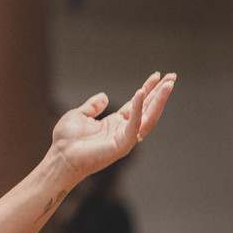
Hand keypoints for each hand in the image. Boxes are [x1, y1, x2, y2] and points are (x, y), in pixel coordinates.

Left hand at [51, 71, 175, 184]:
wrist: (61, 157)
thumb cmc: (67, 139)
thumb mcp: (80, 115)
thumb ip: (93, 106)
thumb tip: (103, 96)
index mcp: (115, 123)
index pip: (137, 105)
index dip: (147, 90)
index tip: (156, 76)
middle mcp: (124, 130)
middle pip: (147, 109)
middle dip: (160, 93)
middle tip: (172, 77)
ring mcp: (125, 138)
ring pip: (148, 117)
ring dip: (159, 101)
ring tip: (167, 84)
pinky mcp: (122, 145)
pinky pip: (134, 124)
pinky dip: (137, 108)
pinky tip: (140, 93)